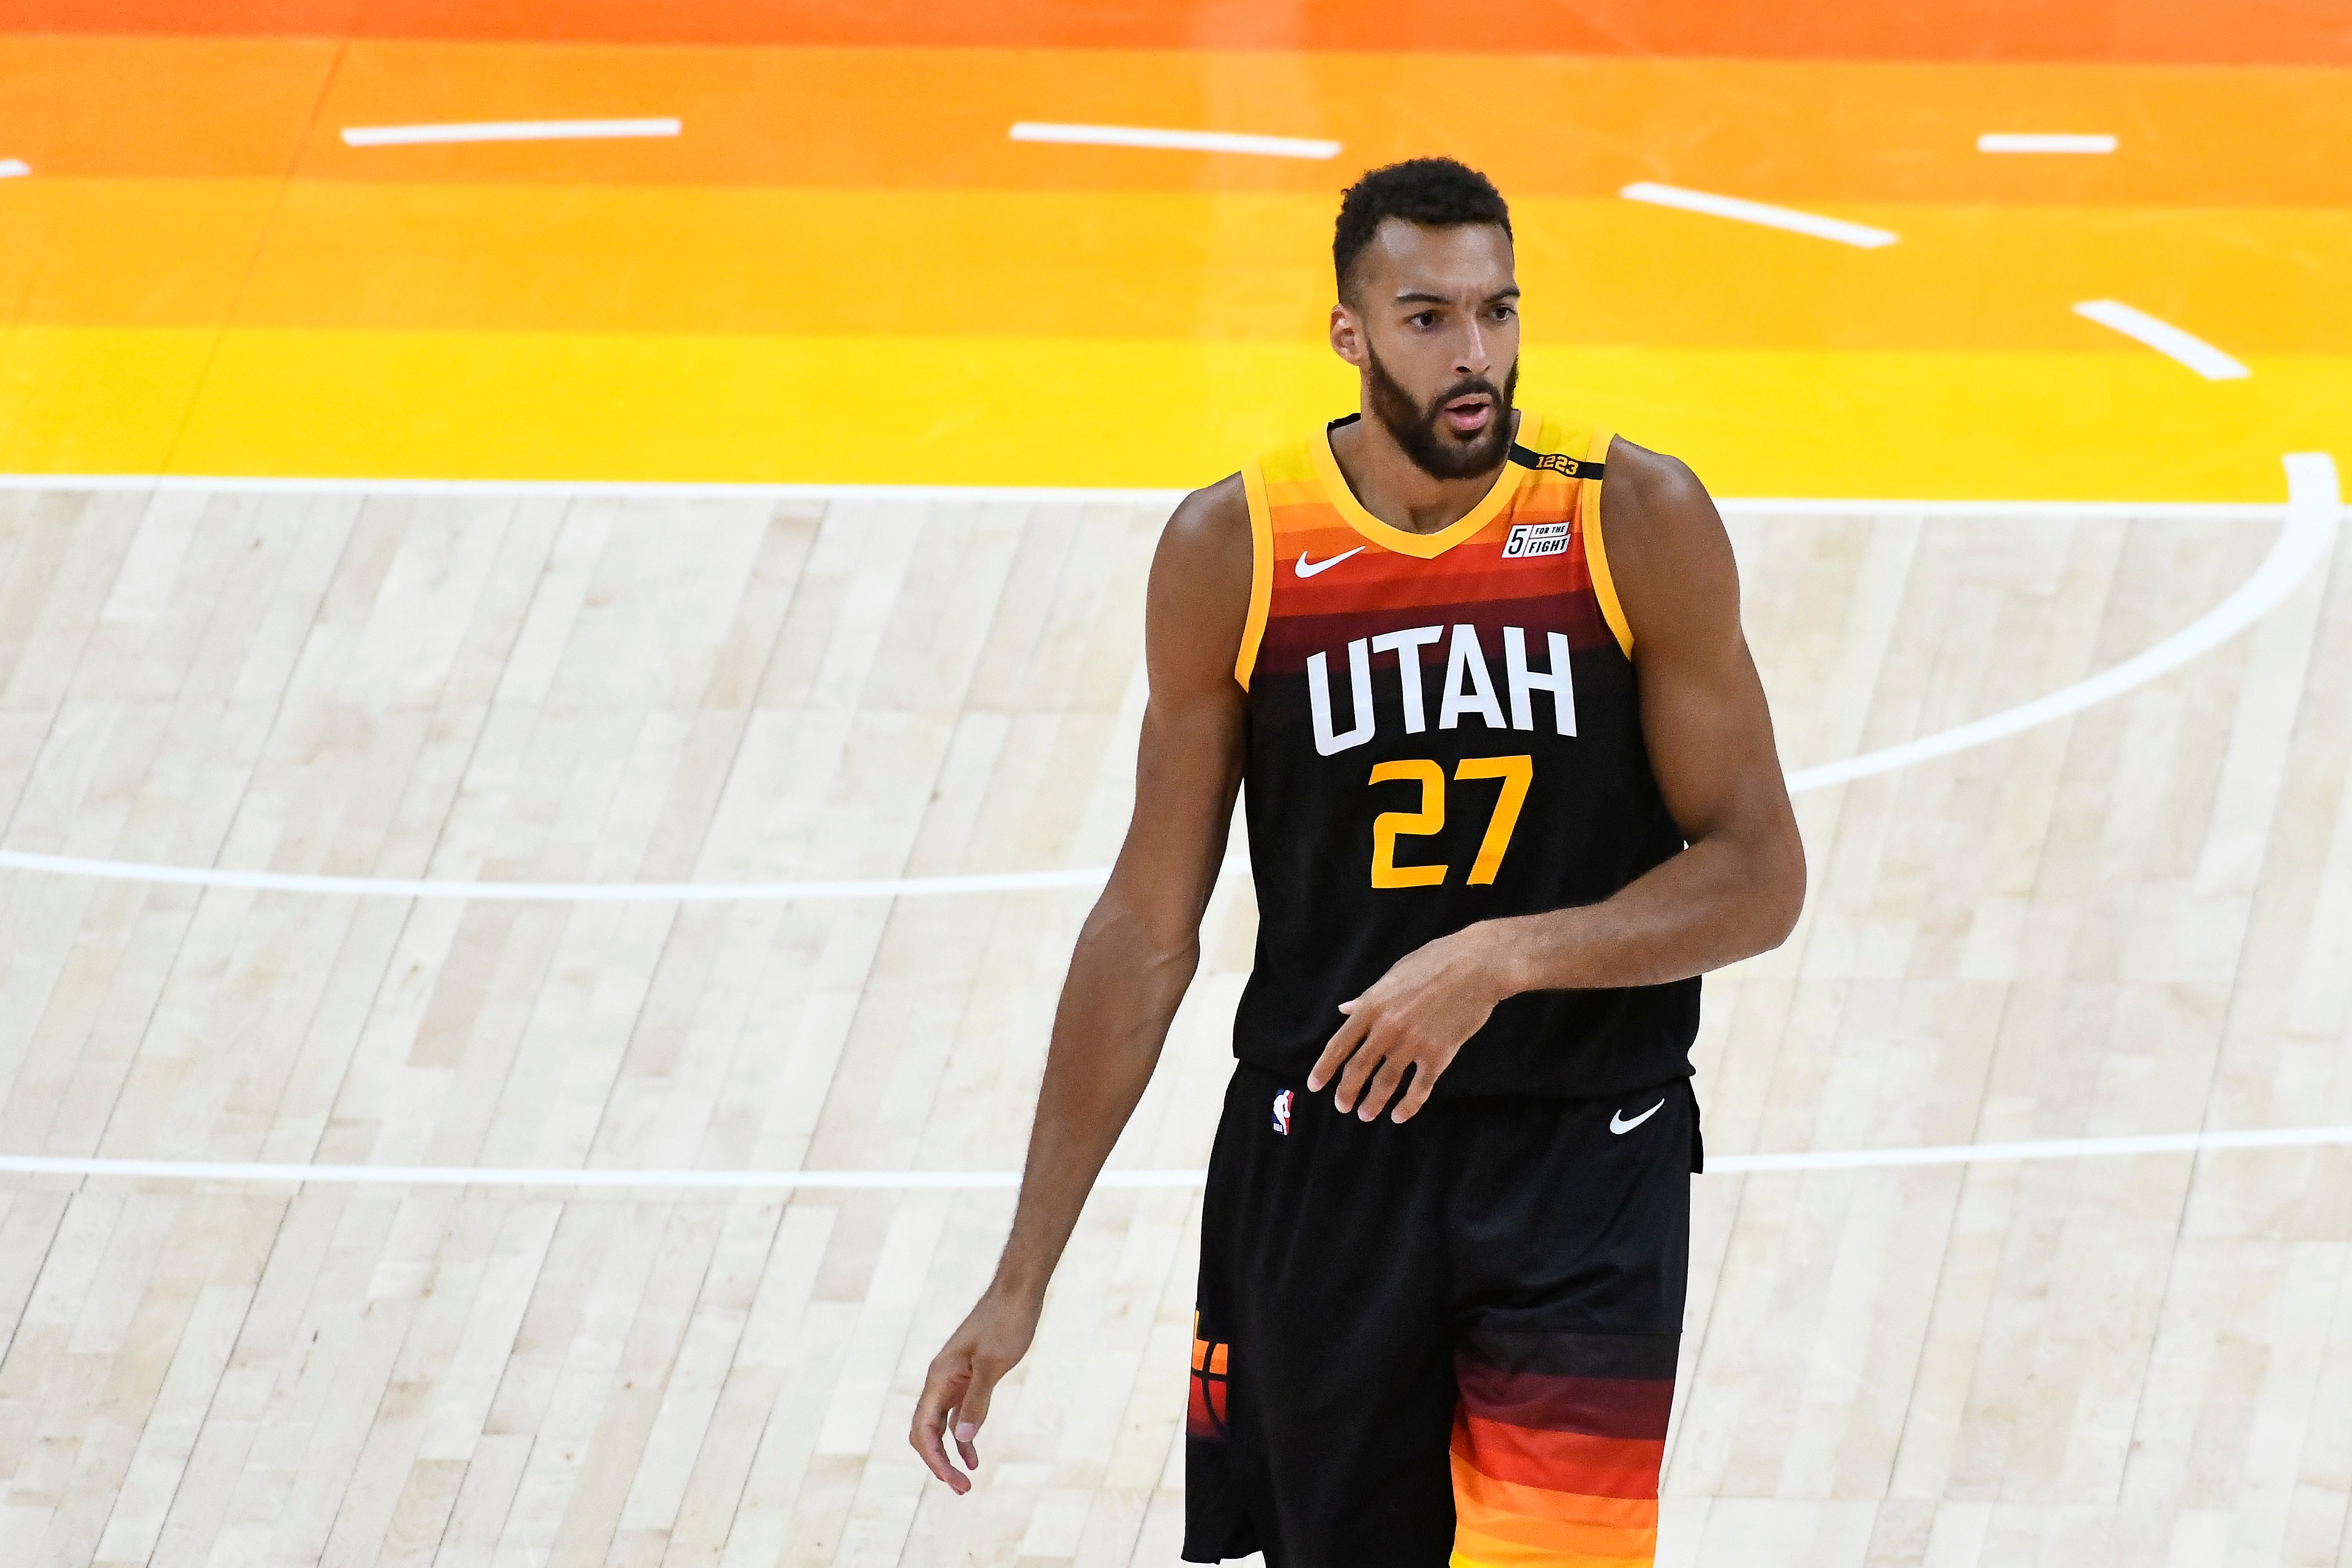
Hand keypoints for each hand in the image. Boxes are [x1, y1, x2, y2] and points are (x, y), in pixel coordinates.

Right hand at [910, 1289, 1040, 1492]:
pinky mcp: (968, 1379)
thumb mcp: (994, 1363)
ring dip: (950, 1455)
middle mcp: (940, 1380)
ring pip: (940, 1426)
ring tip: (966, 1482)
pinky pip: (957, 1415)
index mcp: (940, 1377)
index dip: (934, 1459)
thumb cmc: (1006, 1323)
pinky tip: (974, 1455)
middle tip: (962, 1489)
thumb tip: (961, 1440)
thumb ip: (977, 1401)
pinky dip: (963, 1437)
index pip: (924, 1429)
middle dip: (939, 1463)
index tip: (953, 1480)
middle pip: (927, 1432)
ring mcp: (953, 1380)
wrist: (1017, 1293)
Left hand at [1307, 925, 1515, 1121]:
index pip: (1339, 1044)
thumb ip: (1368, 997)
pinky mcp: (1438, 1054)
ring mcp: (1412, 1042)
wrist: (1477, 965)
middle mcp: (1387, 1027)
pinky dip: (1408, 1106)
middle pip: (1358, 1068)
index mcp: (1372, 1006)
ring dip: (1373, 1103)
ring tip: (1365, 1115)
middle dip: (1346, 1092)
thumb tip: (1344, 1009)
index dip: (1324, 1068)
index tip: (1314, 1085)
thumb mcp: (1393, 975)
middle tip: (1342, 1106)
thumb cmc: (1435, 962)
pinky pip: (1419, 1088)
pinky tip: (1400, 1116)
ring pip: (1385, 1082)